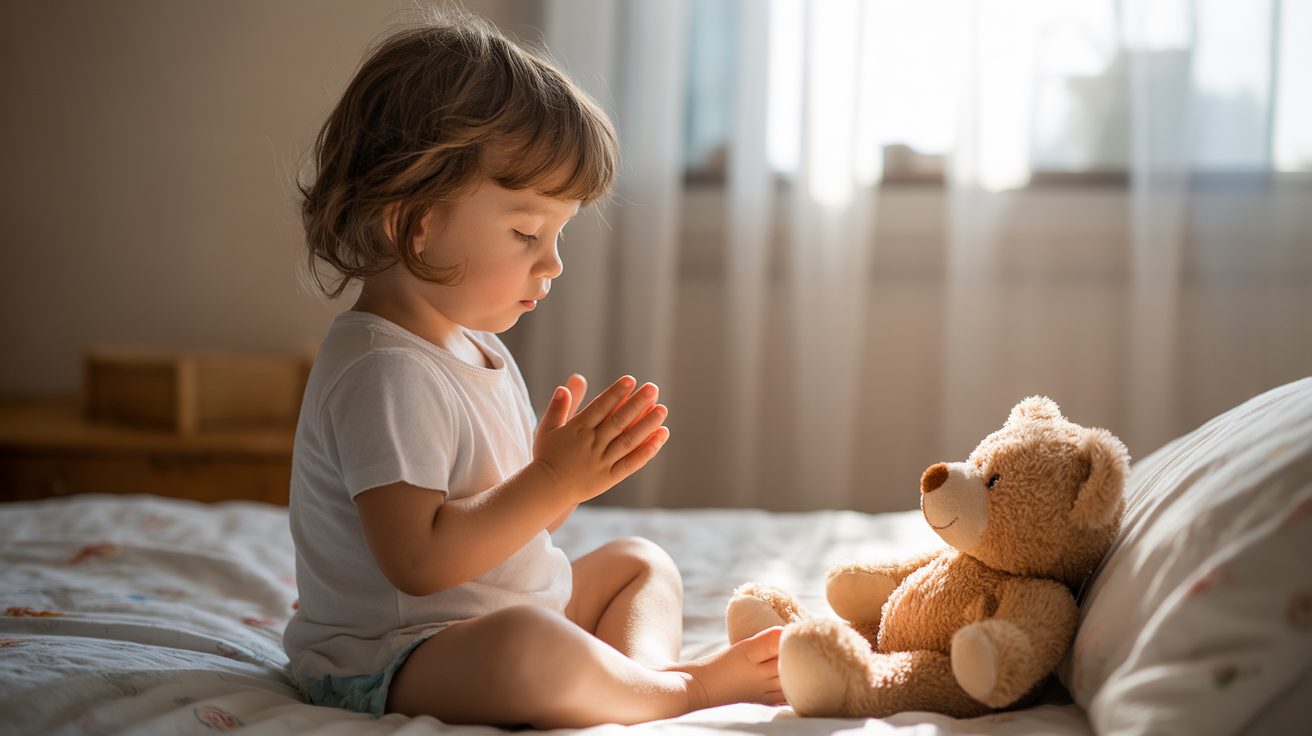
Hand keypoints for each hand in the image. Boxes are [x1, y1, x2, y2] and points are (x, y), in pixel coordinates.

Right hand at [532, 374, 669, 503]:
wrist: (546, 490)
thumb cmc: (546, 457)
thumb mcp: (547, 430)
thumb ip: (557, 408)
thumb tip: (563, 387)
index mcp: (578, 429)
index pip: (600, 407)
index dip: (616, 393)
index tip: (630, 380)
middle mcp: (592, 443)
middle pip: (619, 420)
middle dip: (637, 403)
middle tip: (653, 388)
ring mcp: (602, 461)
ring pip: (629, 440)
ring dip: (647, 424)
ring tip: (663, 410)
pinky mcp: (609, 477)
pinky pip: (631, 463)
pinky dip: (647, 451)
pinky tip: (660, 437)